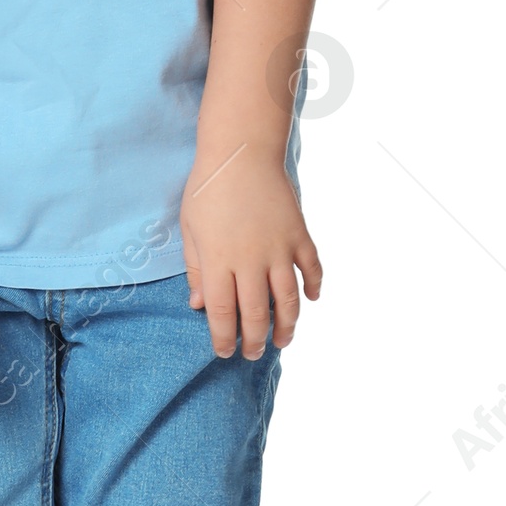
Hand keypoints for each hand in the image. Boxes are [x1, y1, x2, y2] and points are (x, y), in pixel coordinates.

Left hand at [179, 152, 321, 359]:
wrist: (241, 152)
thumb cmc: (208, 189)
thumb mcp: (190, 229)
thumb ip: (195, 269)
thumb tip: (199, 305)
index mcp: (218, 260)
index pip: (222, 313)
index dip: (224, 338)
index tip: (225, 351)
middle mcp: (250, 260)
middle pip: (256, 314)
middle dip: (255, 340)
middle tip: (253, 353)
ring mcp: (279, 249)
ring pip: (288, 300)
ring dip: (288, 326)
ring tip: (283, 341)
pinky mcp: (299, 235)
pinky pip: (312, 268)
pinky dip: (315, 286)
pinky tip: (312, 300)